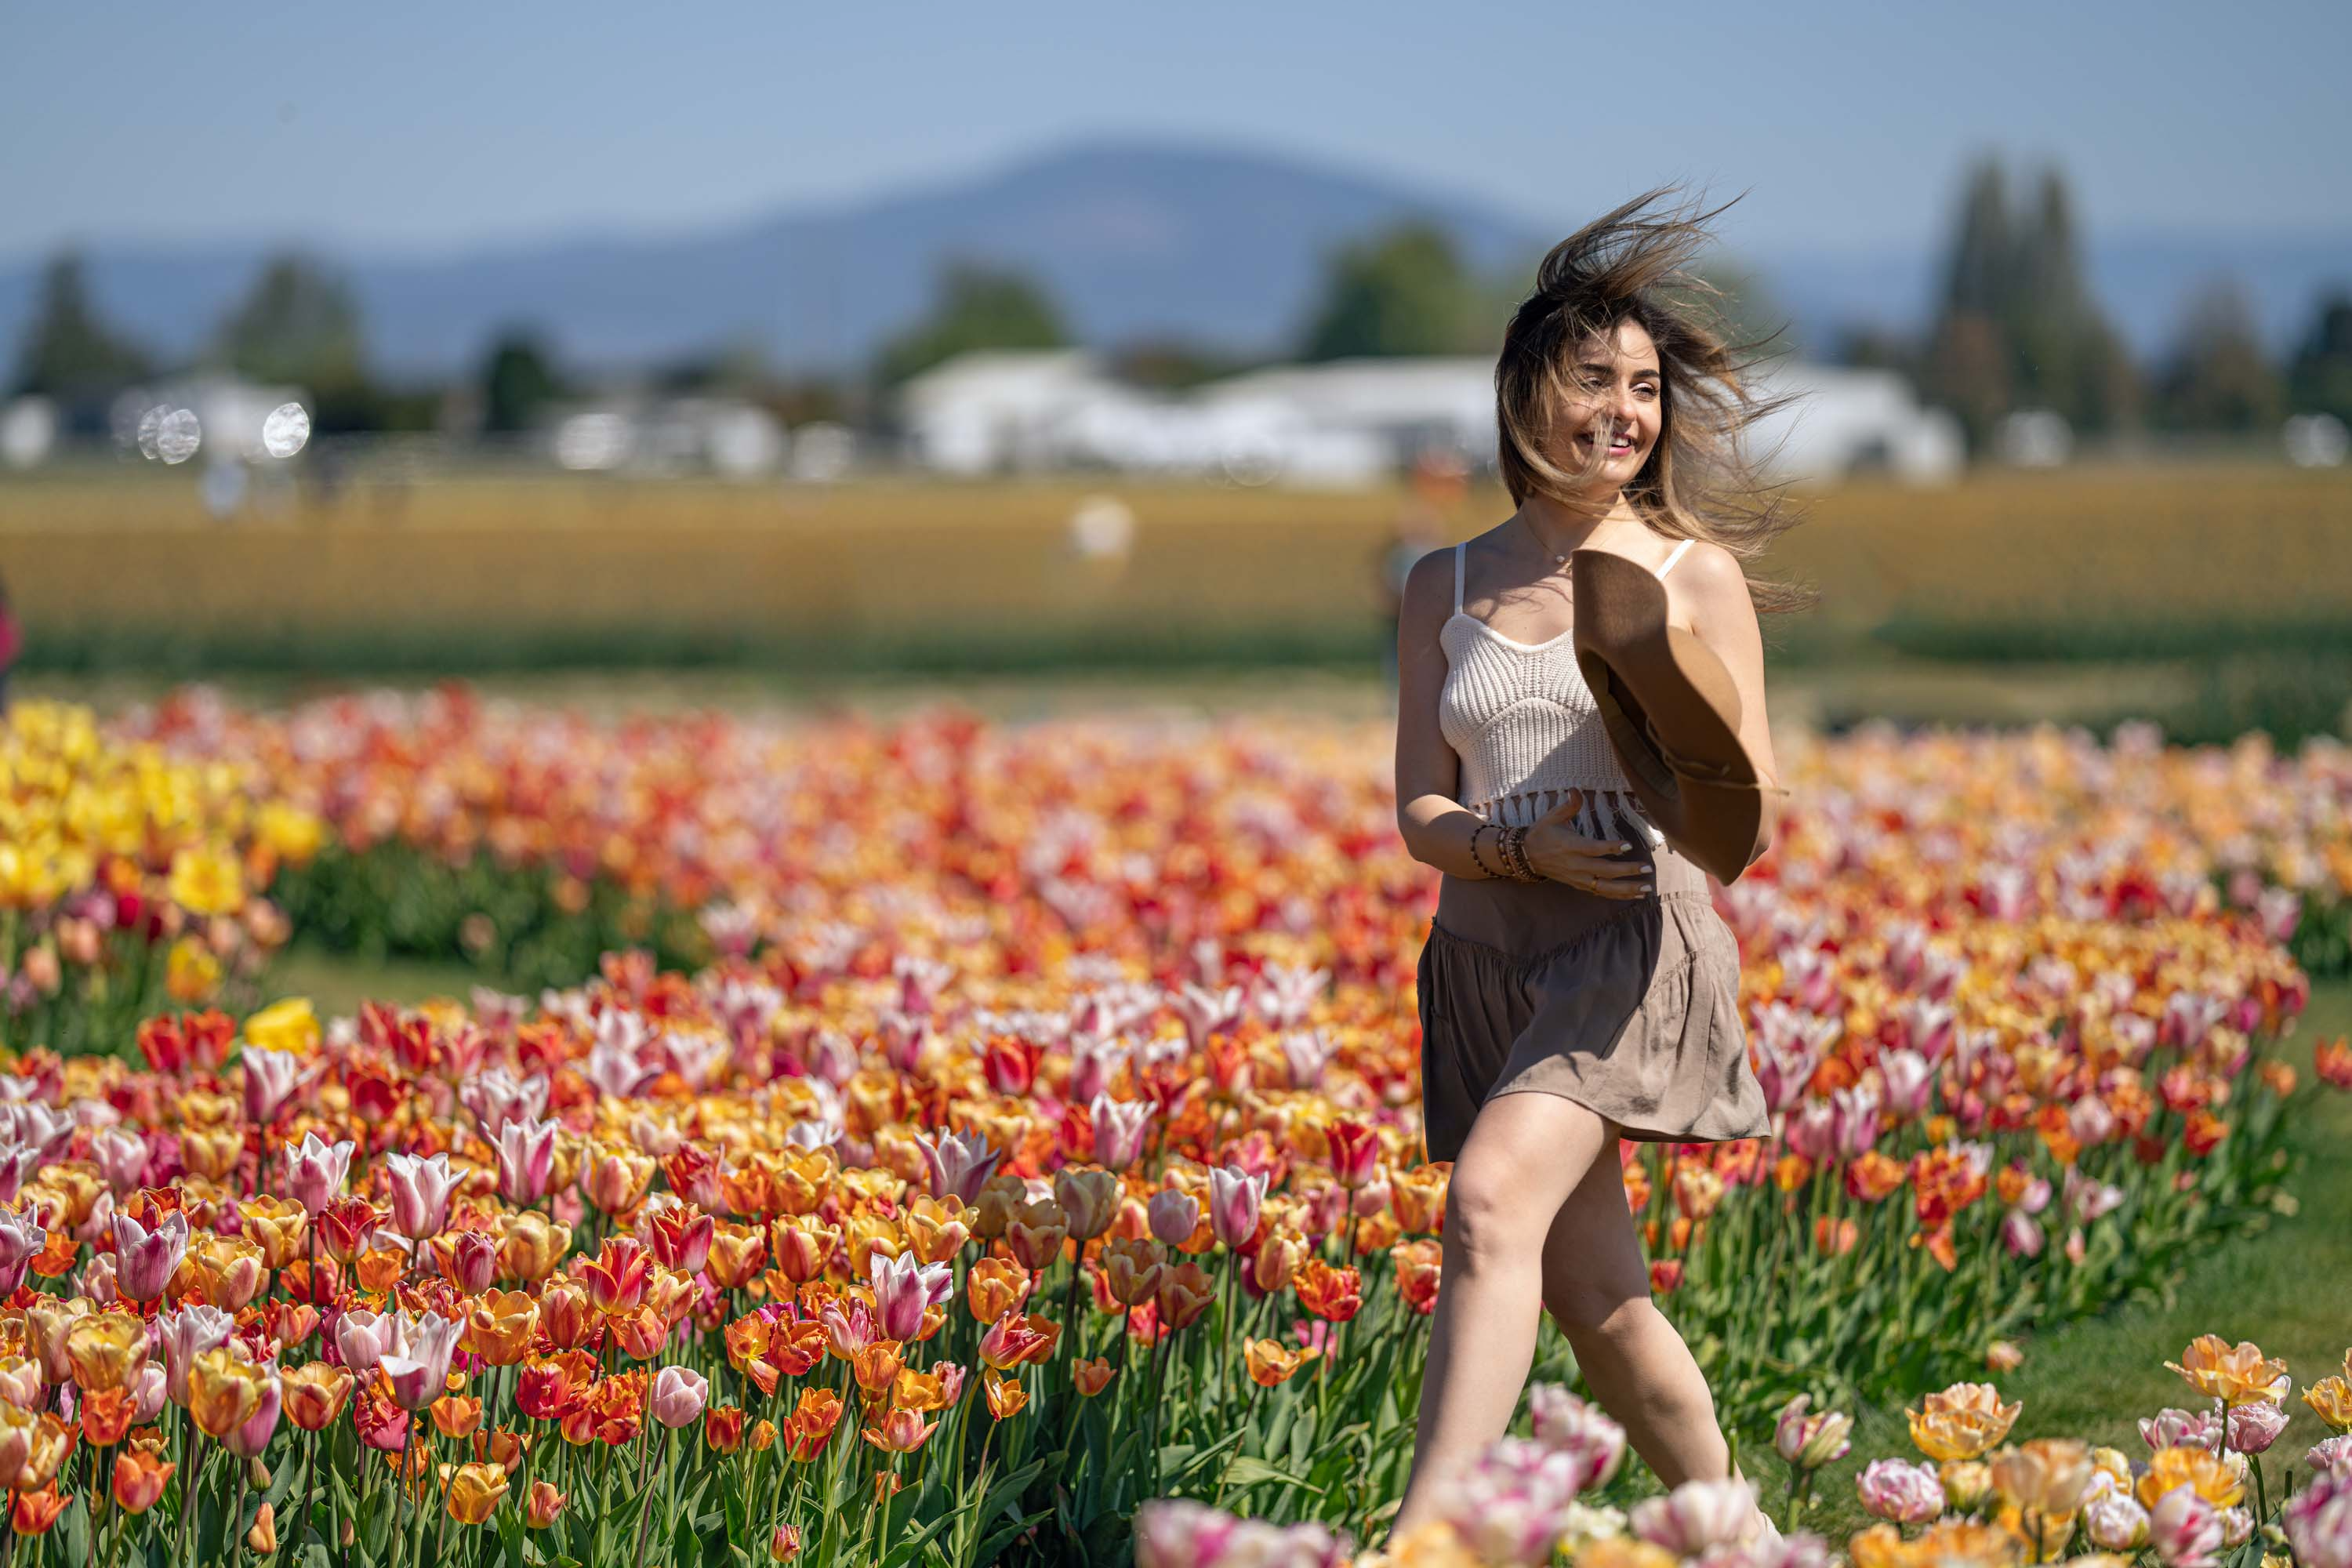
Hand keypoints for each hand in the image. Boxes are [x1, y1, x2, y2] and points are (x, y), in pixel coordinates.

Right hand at [1521, 791, 1650, 898]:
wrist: (1526, 856)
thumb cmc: (1542, 833)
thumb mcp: (1552, 816)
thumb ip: (1569, 805)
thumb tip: (1576, 789)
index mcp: (1571, 845)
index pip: (1593, 849)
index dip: (1611, 848)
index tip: (1628, 845)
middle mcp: (1576, 864)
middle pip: (1604, 870)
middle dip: (1627, 871)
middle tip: (1648, 868)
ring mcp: (1578, 877)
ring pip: (1605, 887)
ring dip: (1627, 889)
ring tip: (1647, 888)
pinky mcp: (1579, 885)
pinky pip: (1601, 892)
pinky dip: (1618, 896)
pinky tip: (1635, 895)